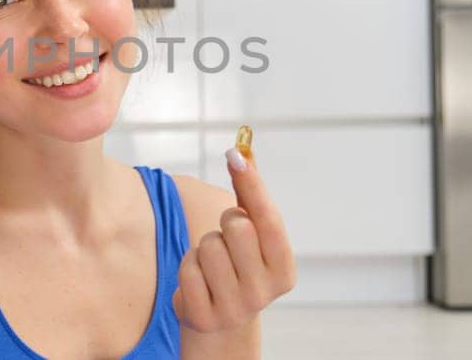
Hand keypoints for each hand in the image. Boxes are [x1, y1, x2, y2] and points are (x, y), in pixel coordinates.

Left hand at [172, 149, 296, 332]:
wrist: (221, 322)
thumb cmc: (239, 266)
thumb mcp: (253, 237)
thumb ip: (251, 196)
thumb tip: (243, 150)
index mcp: (284, 269)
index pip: (268, 219)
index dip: (252, 183)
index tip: (235, 153)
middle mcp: (265, 291)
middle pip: (236, 226)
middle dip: (225, 224)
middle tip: (227, 241)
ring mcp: (235, 307)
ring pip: (207, 246)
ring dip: (203, 248)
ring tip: (212, 264)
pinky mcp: (204, 317)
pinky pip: (187, 268)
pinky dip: (188, 267)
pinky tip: (199, 281)